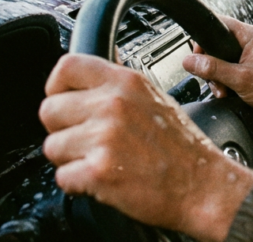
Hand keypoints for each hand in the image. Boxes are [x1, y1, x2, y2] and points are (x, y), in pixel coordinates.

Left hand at [40, 54, 252, 241]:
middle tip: (85, 140)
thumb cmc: (182, 147)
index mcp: (126, 82)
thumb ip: (117, 87)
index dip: (57, 87)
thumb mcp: (153, 96)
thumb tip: (84, 80)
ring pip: (52, 147)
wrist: (203, 185)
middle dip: (61, 129)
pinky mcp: (99, 170)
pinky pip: (62, 177)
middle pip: (49, 110)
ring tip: (99, 160)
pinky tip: (102, 179)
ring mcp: (105, 137)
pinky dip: (78, 184)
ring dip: (69, 159)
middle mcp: (113, 104)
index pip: (66, 67)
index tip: (64, 101)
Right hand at [182, 16, 252, 146]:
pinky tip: (231, 93)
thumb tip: (190, 61)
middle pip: (218, 45)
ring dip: (220, 78)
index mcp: (251, 36)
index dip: (204, 40)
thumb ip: (213, 69)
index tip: (198, 57)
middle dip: (212, 66)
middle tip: (216, 82)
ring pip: (224, 60)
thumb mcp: (240, 80)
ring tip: (225, 91)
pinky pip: (233, 70)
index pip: (219, 24)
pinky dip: (229, 82)